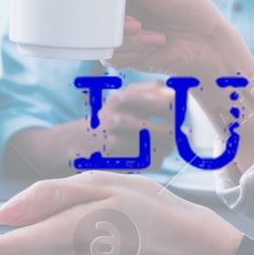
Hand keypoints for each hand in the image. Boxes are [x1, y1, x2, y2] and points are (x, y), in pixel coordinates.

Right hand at [11, 83, 179, 177]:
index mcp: (124, 98)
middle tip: (175, 134)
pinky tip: (148, 155)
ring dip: (167, 149)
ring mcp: (117, 143)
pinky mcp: (118, 162)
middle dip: (175, 134)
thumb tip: (178, 93)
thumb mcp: (123, 97)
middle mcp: (119, 118)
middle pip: (169, 129)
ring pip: (162, 149)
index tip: (178, 114)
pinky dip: (155, 160)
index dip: (179, 110)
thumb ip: (150, 91)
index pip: (167, 102)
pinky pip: (151, 163)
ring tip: (162, 146)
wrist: (75, 142)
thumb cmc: (108, 119)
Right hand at [81, 0, 245, 79]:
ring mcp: (113, 31)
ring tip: (152, 33)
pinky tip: (155, 43)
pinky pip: (110, 55)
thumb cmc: (183, 3)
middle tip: (136, 21)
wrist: (204, 40)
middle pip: (86, 13)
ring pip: (97, 37)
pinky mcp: (119, 54)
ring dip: (129, 38)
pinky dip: (135, 50)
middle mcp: (110, 7)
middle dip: (112, 19)